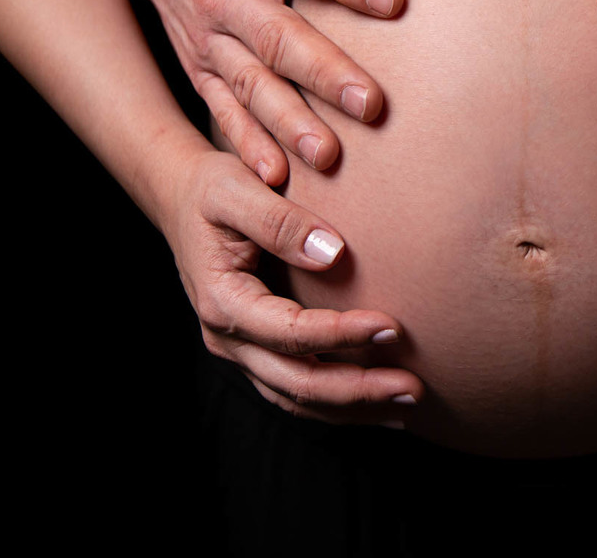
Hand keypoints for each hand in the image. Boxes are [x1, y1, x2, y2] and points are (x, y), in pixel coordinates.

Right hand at [99, 0, 403, 184]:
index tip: (394, 2)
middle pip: (277, 36)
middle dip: (323, 73)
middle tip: (371, 104)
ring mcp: (209, 40)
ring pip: (251, 86)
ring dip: (288, 124)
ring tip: (329, 157)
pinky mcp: (201, 71)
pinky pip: (222, 113)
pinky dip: (247, 146)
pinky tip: (275, 179)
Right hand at [163, 148, 423, 423]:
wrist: (181, 198)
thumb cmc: (212, 188)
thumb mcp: (234, 188)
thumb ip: (279, 220)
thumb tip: (332, 253)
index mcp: (224, 301)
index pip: (290, 332)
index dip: (342, 334)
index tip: (392, 326)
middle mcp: (228, 337)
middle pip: (298, 382)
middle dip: (358, 390)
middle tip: (414, 387)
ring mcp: (241, 350)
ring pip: (299, 398)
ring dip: (355, 407)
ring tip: (409, 400)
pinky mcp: (256, 351)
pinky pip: (297, 391)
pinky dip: (339, 403)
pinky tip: (381, 401)